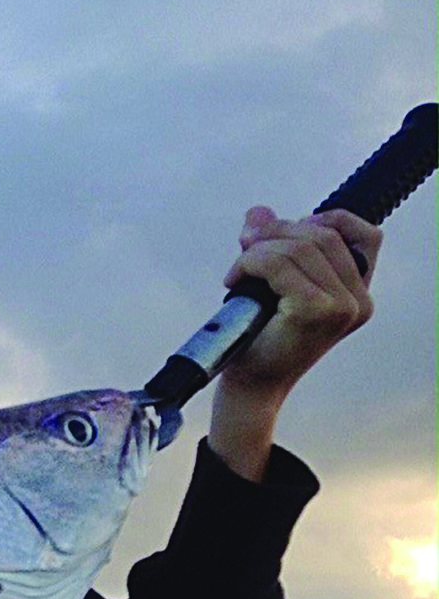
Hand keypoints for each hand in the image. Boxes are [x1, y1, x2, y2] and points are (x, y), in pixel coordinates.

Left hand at [209, 206, 381, 478]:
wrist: (250, 387)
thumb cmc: (262, 341)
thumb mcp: (274, 286)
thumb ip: (274, 246)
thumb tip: (258, 212)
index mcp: (358, 295)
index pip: (365, 235)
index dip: (328, 220)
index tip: (289, 231)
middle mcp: (358, 301)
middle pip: (323, 235)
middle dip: (277, 231)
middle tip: (244, 244)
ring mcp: (342, 307)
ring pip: (298, 246)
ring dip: (257, 250)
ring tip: (238, 271)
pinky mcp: (315, 310)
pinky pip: (277, 263)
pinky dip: (249, 263)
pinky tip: (234, 282)